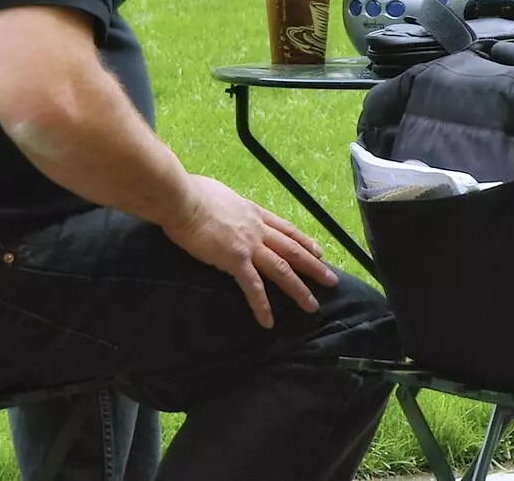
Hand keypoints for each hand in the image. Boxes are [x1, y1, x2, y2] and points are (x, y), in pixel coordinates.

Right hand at [161, 175, 338, 328]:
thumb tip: (223, 205)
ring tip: (312, 306)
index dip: (304, 241)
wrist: (182, 199)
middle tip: (331, 280)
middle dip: (314, 266)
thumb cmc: (192, 192)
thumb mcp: (220, 194)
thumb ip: (228, 205)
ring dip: (299, 289)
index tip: (318, 251)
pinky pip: (252, 287)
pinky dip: (261, 305)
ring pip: (282, 269)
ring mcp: (249, 245)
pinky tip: (268, 322)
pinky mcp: (234, 260)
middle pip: (292, 249)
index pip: (285, 229)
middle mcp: (257, 228)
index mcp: (253, 212)